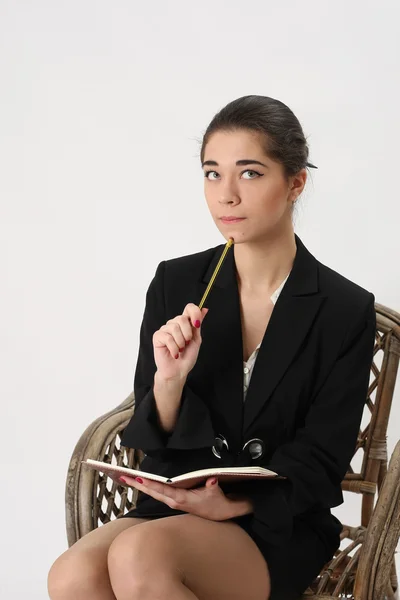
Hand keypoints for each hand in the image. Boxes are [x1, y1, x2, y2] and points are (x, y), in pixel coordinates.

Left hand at [119, 475, 252, 520]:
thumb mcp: (217, 494)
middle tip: (122, 476)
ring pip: (153, 492)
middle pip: (152, 491)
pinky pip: (158, 492)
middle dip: (137, 484)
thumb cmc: (218, 503)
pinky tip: (142, 482)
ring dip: (140, 485)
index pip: (161, 490)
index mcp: (180, 499)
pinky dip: (149, 487)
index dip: (149, 484)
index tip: (136, 478)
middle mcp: (174, 501)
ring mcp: (173, 501)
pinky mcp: (175, 500)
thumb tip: (212, 480)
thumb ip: (213, 486)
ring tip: (127, 478)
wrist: (222, 513)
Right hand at [153, 303, 208, 380]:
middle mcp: (174, 324)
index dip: (194, 312)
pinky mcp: (157, 336)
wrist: (178, 371)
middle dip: (187, 334)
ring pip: (174, 328)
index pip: (189, 307)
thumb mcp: (196, 339)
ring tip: (180, 350)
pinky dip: (174, 349)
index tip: (197, 324)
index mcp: (184, 323)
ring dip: (181, 343)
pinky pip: (168, 338)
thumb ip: (198, 324)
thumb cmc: (187, 356)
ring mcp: (165, 329)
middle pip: (181, 318)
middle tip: (187, 344)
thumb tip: (204, 309)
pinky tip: (175, 354)